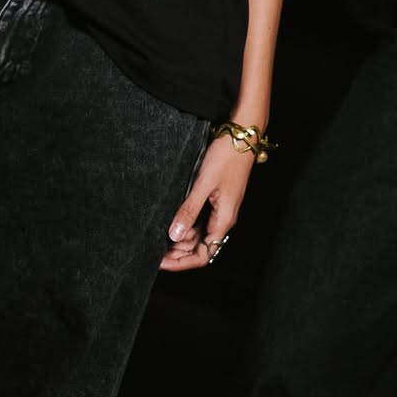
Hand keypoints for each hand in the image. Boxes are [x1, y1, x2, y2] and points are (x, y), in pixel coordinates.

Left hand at [159, 130, 255, 272]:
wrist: (243, 135)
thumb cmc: (227, 156)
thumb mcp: (204, 184)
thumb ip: (189, 210)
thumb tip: (175, 235)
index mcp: (224, 219)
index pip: (203, 255)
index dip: (181, 262)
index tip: (160, 261)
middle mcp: (224, 218)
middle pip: (200, 247)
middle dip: (177, 252)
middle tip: (153, 249)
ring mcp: (221, 208)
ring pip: (199, 233)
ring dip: (181, 237)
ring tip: (158, 235)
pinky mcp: (217, 198)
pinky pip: (201, 218)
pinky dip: (186, 222)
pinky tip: (172, 218)